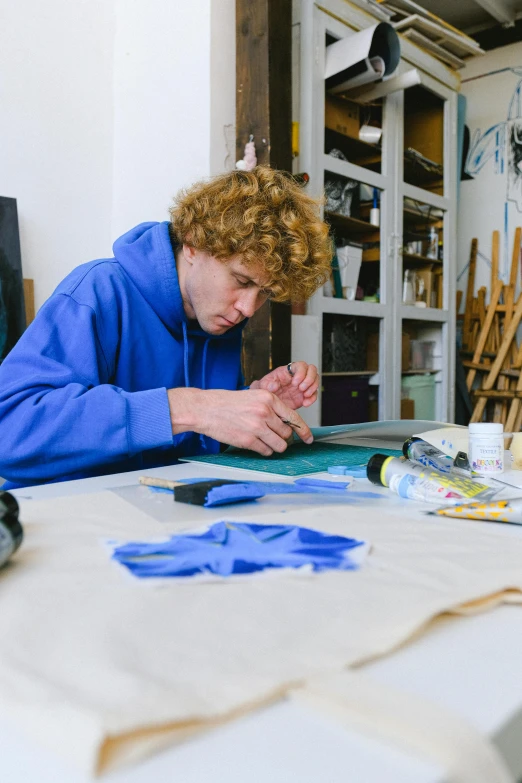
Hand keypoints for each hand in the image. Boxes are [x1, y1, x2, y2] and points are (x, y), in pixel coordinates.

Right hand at [167, 387, 312, 456]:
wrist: (205, 409)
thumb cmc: (227, 402)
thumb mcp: (253, 397)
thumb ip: (269, 407)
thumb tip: (285, 423)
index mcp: (268, 398)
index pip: (293, 417)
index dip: (304, 430)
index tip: (309, 438)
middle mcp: (265, 412)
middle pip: (287, 433)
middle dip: (283, 438)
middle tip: (274, 436)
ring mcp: (257, 427)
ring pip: (279, 445)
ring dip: (275, 446)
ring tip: (265, 441)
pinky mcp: (248, 440)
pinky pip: (266, 451)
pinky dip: (264, 451)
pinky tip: (255, 444)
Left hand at [250, 361, 318, 408]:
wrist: (267, 402)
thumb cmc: (265, 389)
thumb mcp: (262, 386)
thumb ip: (267, 385)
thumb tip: (274, 385)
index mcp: (287, 371)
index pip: (300, 365)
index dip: (301, 372)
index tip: (295, 382)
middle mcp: (297, 376)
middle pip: (312, 370)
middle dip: (309, 379)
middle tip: (301, 389)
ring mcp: (302, 385)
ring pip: (315, 380)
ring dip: (312, 388)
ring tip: (304, 395)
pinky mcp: (304, 395)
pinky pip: (314, 394)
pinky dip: (312, 399)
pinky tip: (305, 403)